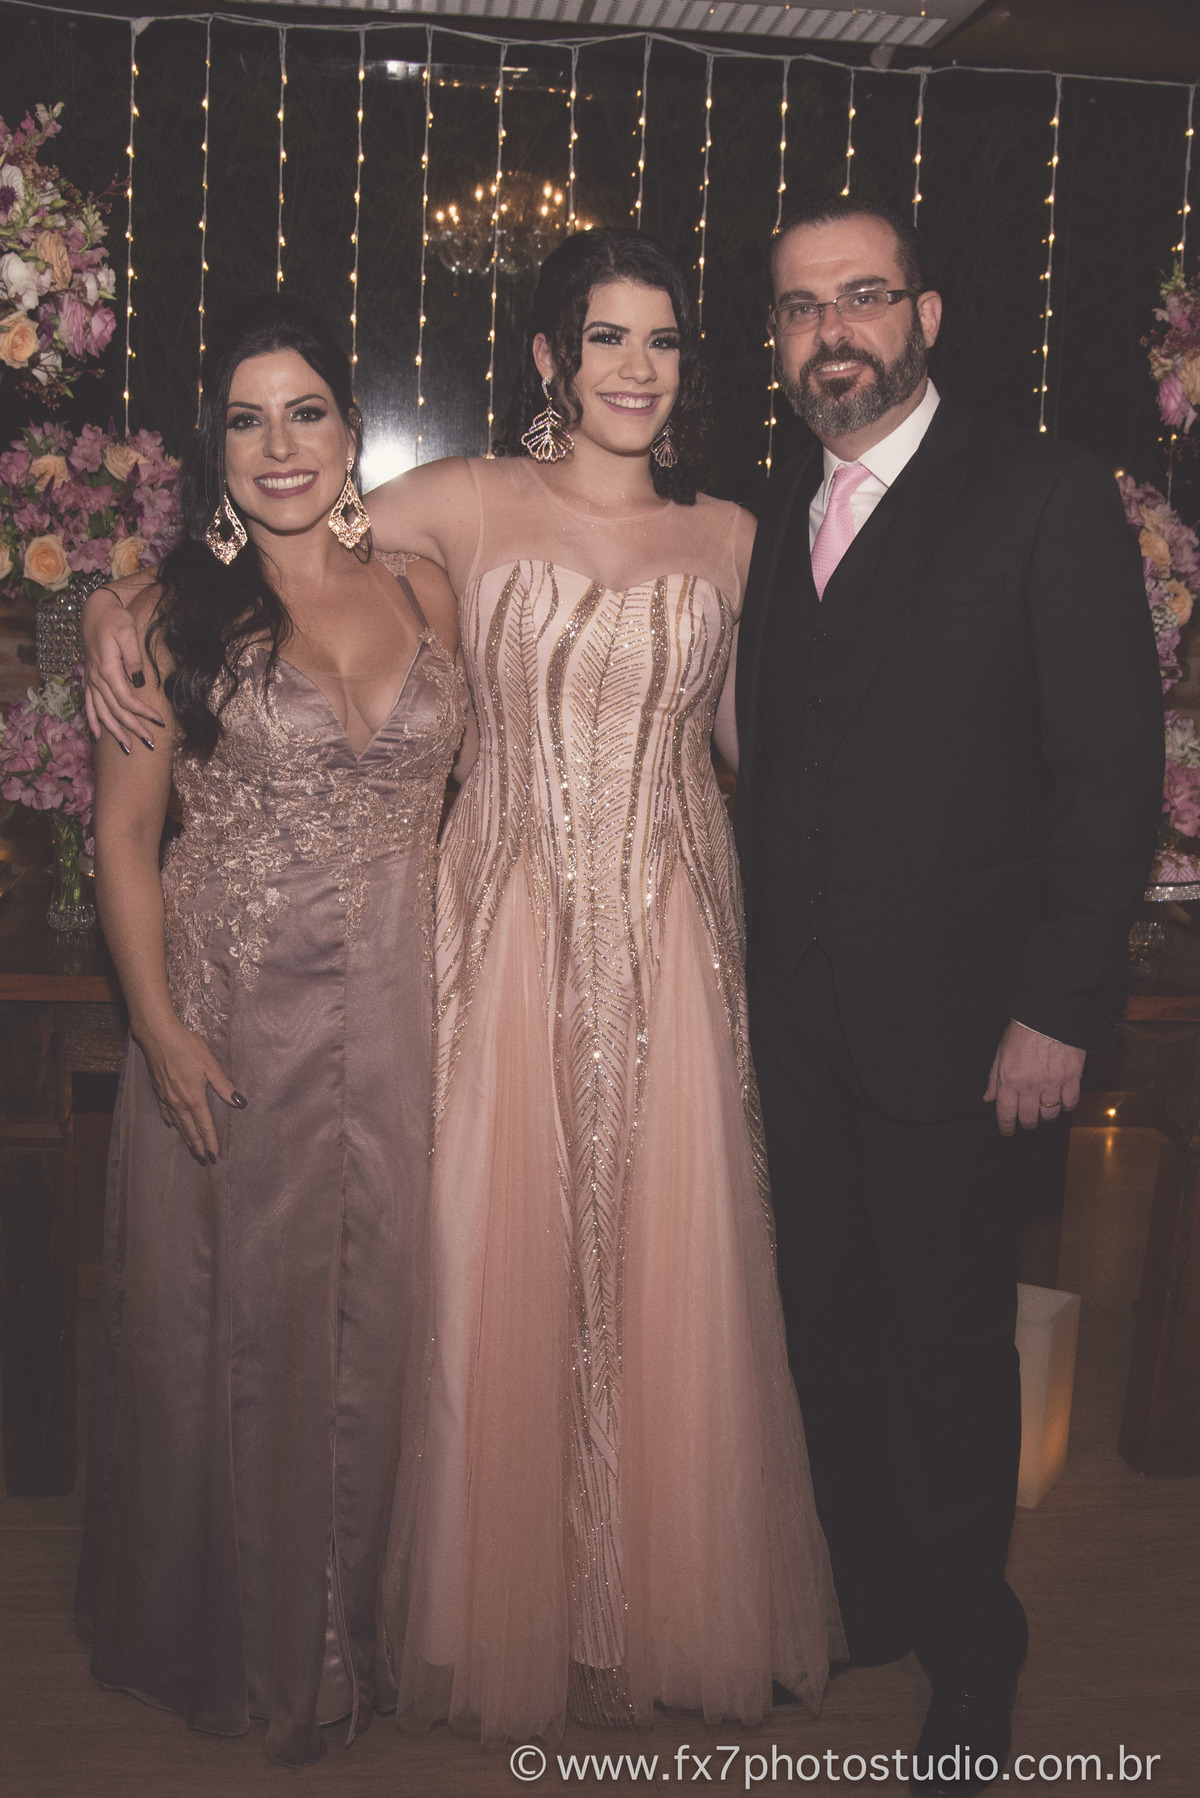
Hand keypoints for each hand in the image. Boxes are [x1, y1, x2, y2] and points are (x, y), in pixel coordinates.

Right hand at [82, 586, 162, 747]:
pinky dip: (93, 721)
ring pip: (101, 712)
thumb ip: (133, 659)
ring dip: (115, 731)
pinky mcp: (89, 679)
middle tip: (150, 742)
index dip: (142, 713)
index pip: (126, 699)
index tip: (159, 721)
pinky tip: (98, 735)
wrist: (95, 611)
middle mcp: (96, 678)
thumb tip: (140, 682)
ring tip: (128, 747)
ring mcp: (91, 680)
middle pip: (115, 711)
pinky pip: (88, 705)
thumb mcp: (127, 633)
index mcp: (107, 669)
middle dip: (133, 728)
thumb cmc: (115, 619)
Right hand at [136, 1016, 245, 1162]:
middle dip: (198, 1145)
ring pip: (177, 1124)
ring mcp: (166, 1098)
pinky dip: (171, 1122)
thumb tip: (239, 1102)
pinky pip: (166, 1113)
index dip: (210, 1141)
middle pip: (190, 1129)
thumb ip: (223, 1085)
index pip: (205, 1126)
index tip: (215, 1155)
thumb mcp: (209, 1064)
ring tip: (191, 1148)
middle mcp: (178, 1103)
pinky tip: (172, 1125)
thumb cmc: (186, 1047)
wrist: (158, 1036)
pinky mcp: (158, 1091)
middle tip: (204, 1159)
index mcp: (193, 1098)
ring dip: (185, 1137)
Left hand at [984, 1021, 1085, 1135]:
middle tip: (1027, 1119)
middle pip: (1029, 1119)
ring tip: (1044, 1107)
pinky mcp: (1072, 1079)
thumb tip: (989, 1097)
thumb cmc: (1024, 1029)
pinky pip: (1070, 1103)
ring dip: (1046, 1114)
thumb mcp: (1001, 1052)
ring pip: (1050, 1114)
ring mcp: (1052, 1084)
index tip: (1007, 1131)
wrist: (1050, 1014)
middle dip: (1026, 1122)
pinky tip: (1062, 1099)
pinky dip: (1066, 1105)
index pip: (1006, 1114)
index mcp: (1009, 1079)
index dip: (1006, 1127)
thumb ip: (994, 1078)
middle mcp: (1030, 1086)